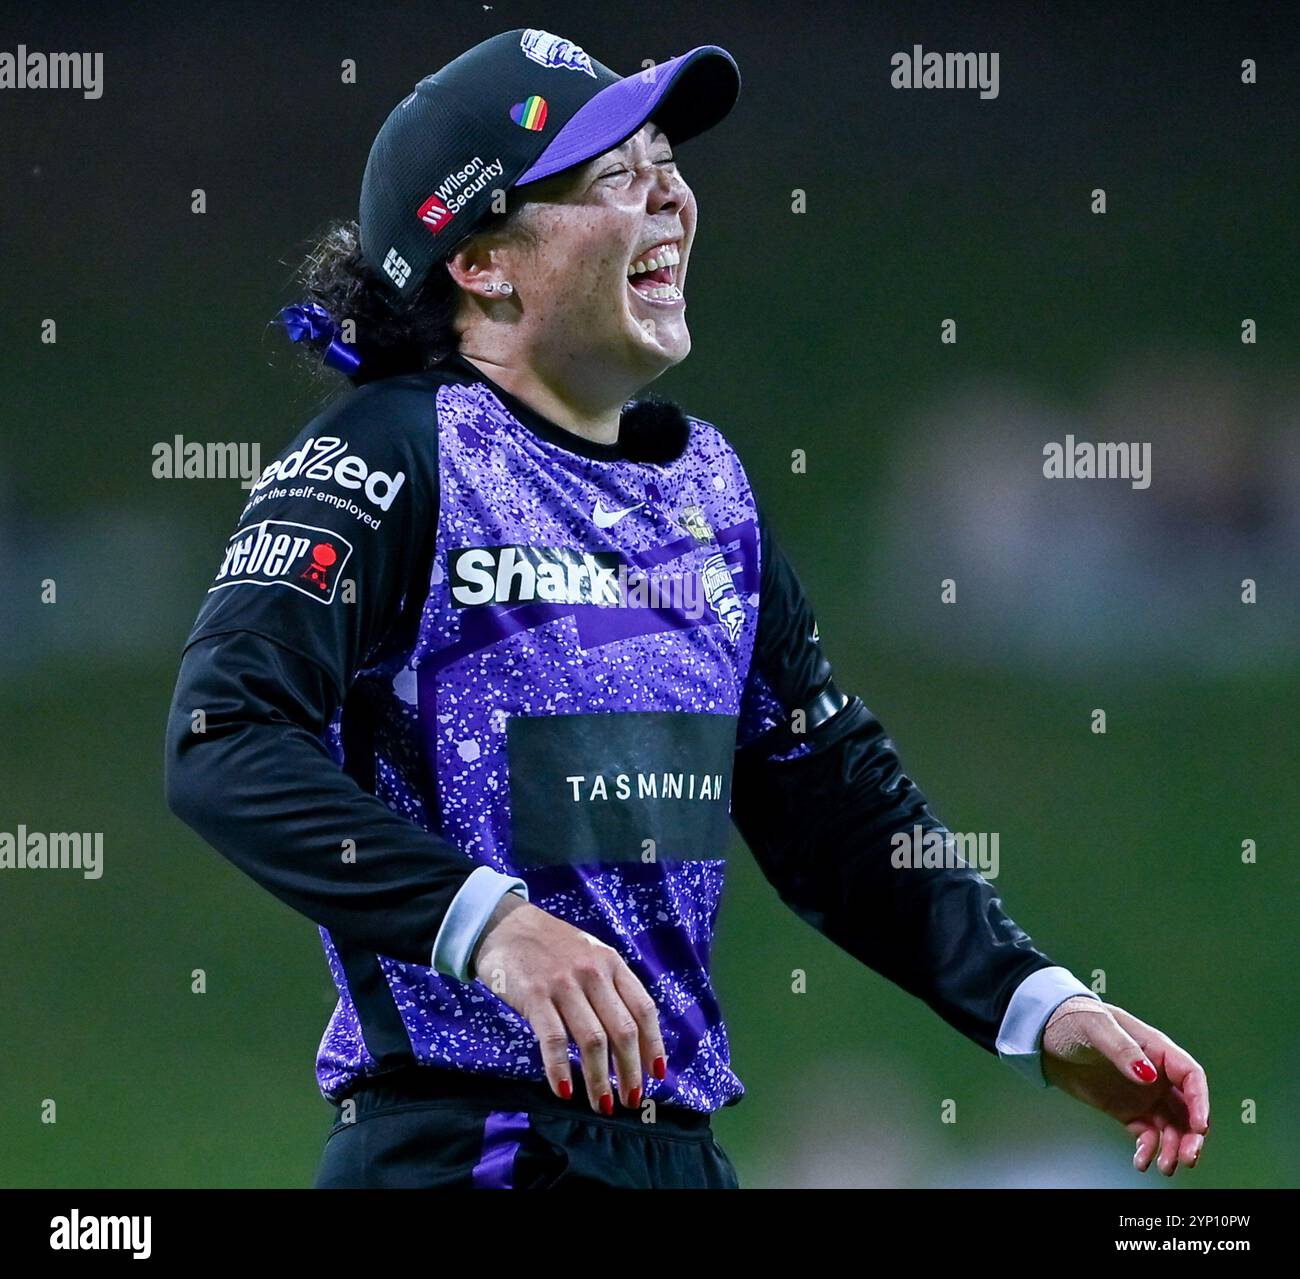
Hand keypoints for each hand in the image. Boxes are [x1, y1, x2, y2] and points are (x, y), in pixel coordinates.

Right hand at [470, 894, 665, 1113]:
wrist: (504, 926)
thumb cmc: (550, 946)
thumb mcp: (589, 955)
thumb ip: (609, 987)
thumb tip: (630, 1037)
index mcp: (612, 963)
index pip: (644, 1009)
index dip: (654, 1045)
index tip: (657, 1074)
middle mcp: (593, 973)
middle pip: (623, 1031)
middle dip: (630, 1072)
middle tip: (631, 1100)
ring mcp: (564, 985)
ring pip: (593, 1041)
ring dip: (599, 1080)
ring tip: (601, 1104)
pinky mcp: (535, 997)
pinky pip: (554, 1041)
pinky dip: (560, 1071)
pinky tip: (564, 1091)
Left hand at [1041, 996, 1209, 1175]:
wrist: (1045, 1034)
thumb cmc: (1073, 1019)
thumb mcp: (1096, 1027)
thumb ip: (1122, 1049)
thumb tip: (1148, 1074)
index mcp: (1156, 1049)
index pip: (1190, 1076)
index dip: (1200, 1102)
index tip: (1199, 1127)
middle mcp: (1155, 1074)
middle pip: (1187, 1107)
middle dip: (1192, 1134)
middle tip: (1187, 1157)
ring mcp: (1143, 1094)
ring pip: (1171, 1125)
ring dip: (1173, 1147)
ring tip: (1164, 1165)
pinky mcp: (1127, 1110)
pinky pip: (1146, 1133)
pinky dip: (1148, 1148)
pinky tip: (1141, 1161)